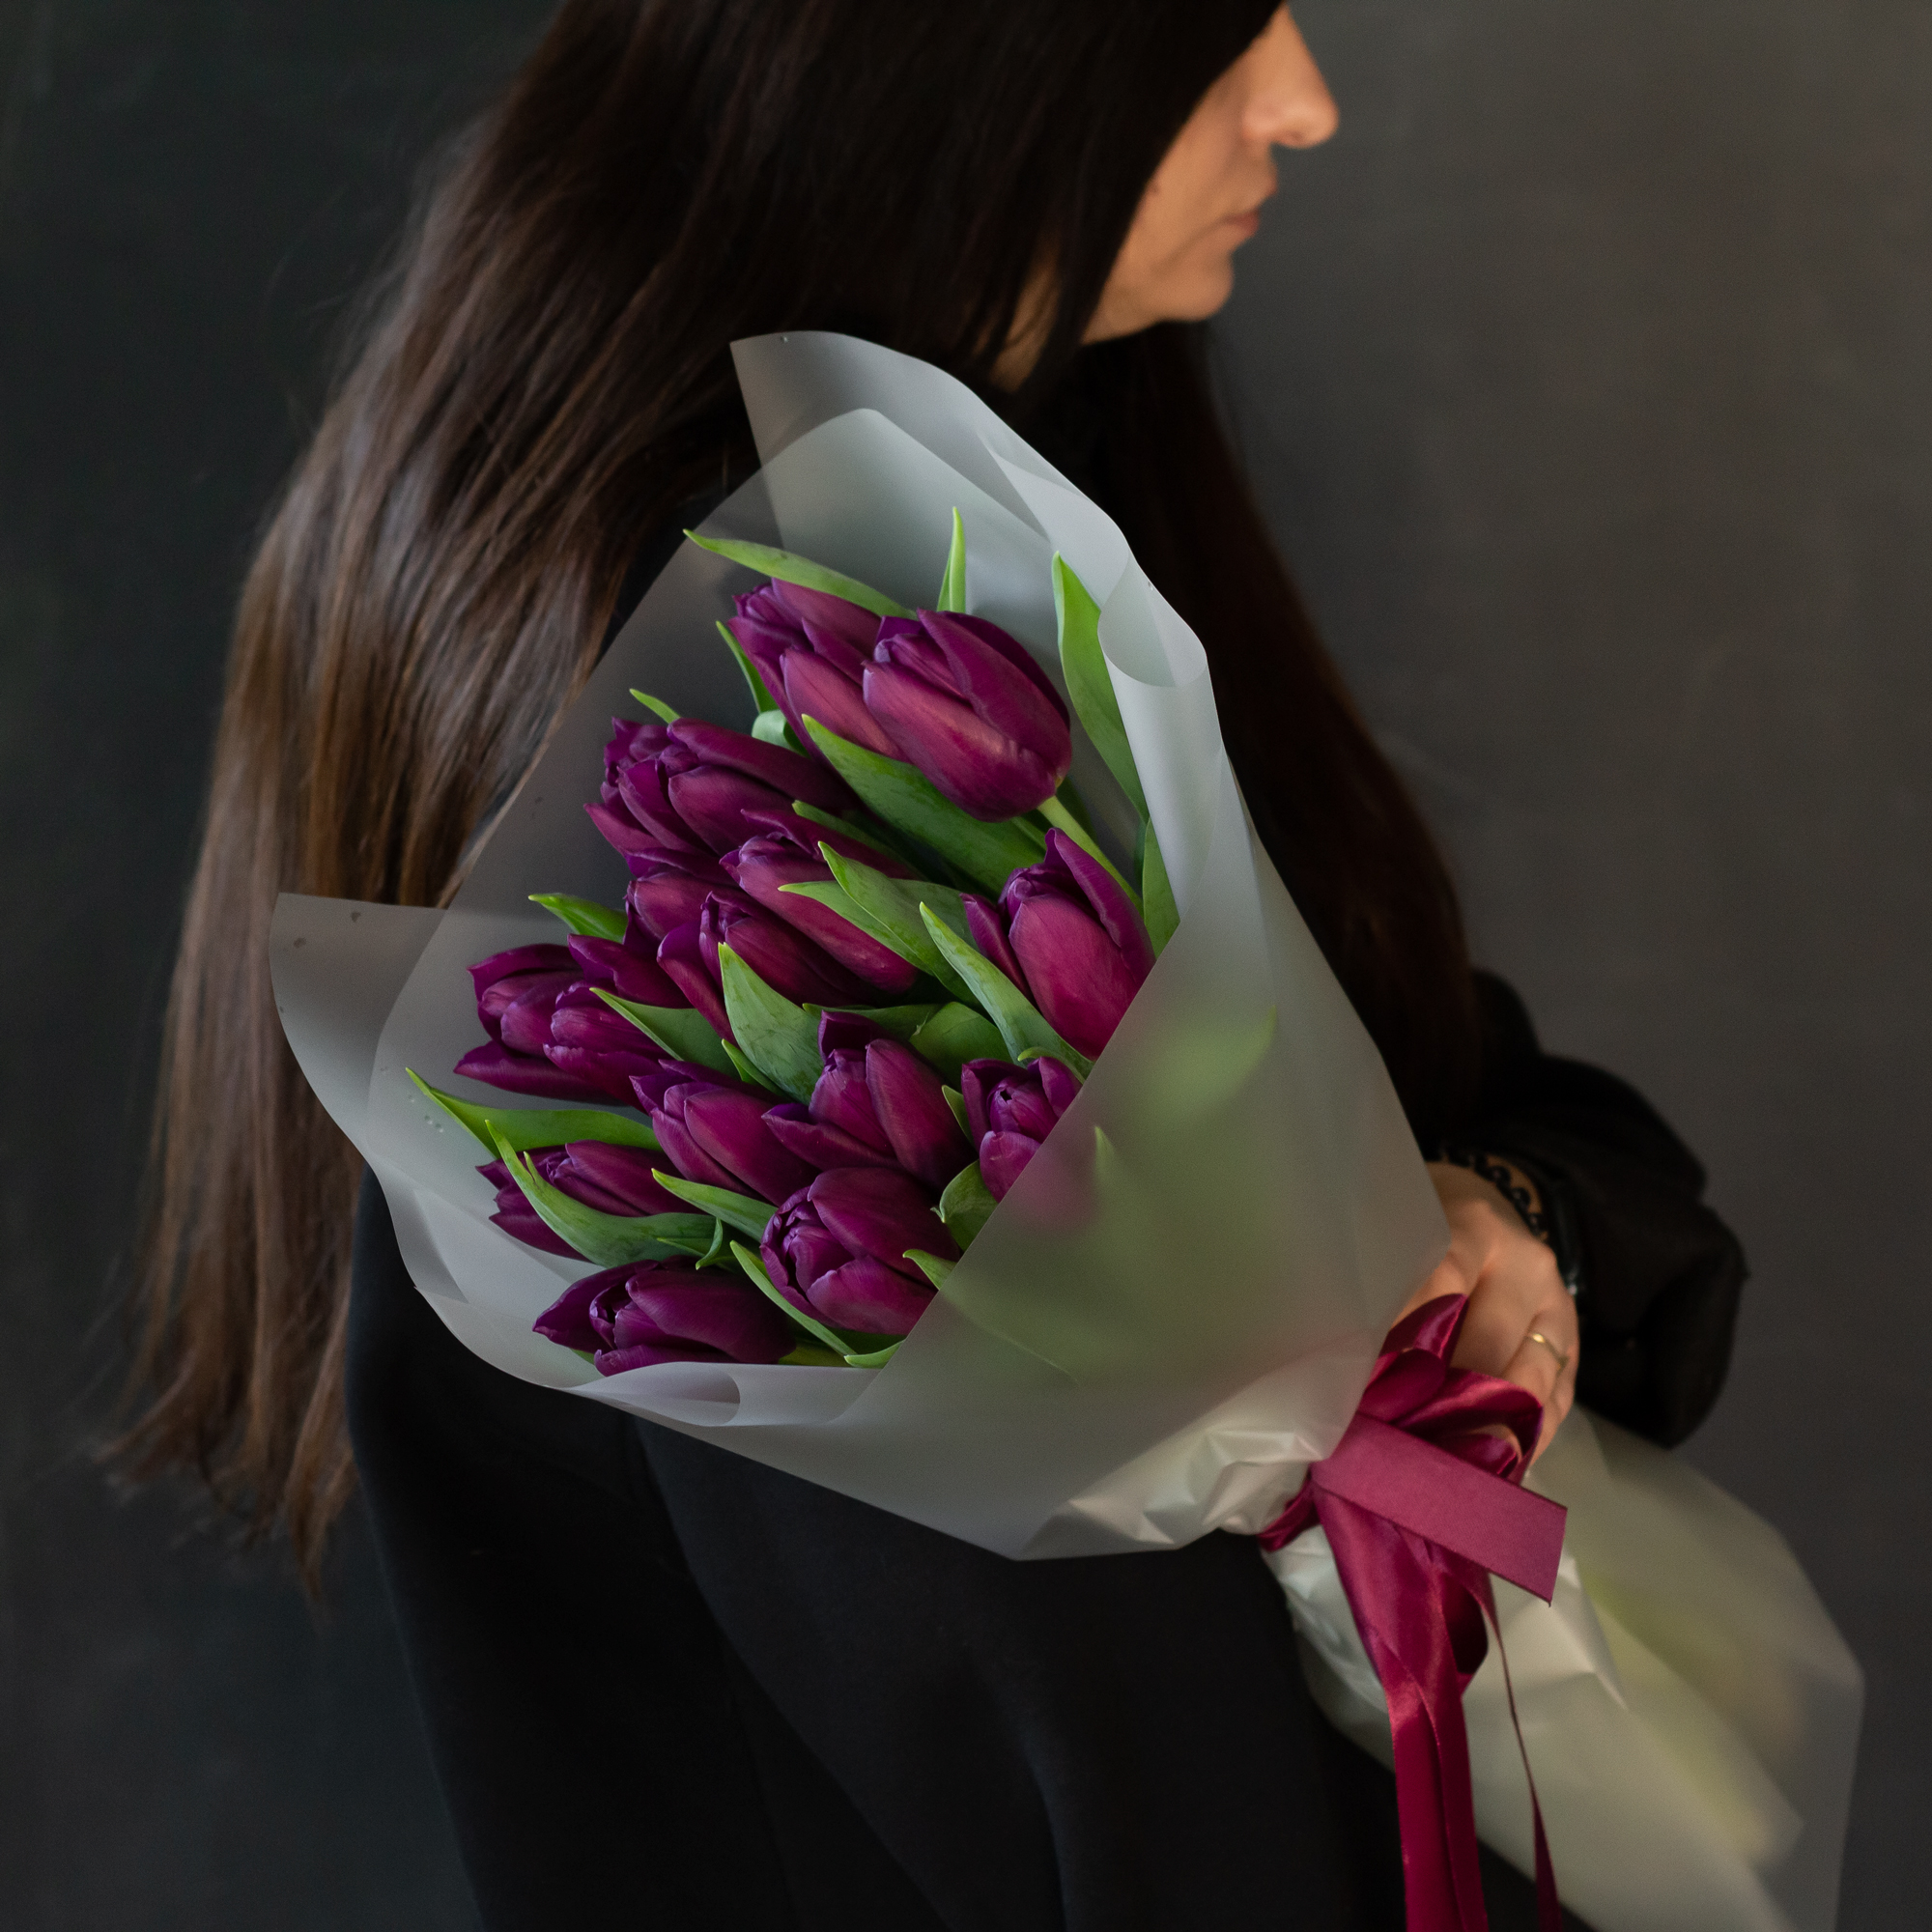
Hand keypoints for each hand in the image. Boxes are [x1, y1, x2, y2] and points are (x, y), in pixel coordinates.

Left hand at [1394, 1163, 1578, 1462]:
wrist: (1486, 1203)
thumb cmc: (1425, 1223)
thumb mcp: (1401, 1227)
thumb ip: (1382, 1275)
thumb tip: (1341, 1356)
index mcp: (1476, 1228)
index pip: (1442, 1284)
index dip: (1407, 1340)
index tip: (1369, 1385)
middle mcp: (1525, 1266)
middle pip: (1487, 1345)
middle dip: (1442, 1397)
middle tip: (1396, 1441)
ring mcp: (1556, 1308)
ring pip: (1529, 1381)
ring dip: (1484, 1427)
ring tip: (1441, 1468)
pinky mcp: (1572, 1347)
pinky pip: (1556, 1403)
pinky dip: (1522, 1438)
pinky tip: (1488, 1467)